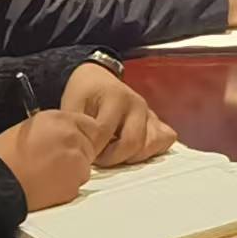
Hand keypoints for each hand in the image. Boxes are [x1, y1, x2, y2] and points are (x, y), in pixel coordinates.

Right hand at [0, 110, 96, 210]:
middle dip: (79, 154)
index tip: (73, 144)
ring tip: (47, 174)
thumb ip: (56, 127)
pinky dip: (67, 186)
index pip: (90, 124)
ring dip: (73, 171)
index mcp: (59, 119)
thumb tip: (70, 132)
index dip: (82, 136)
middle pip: (90, 145)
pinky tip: (47, 185)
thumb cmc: (5, 156)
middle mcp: (71, 136)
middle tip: (55, 162)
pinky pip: (77, 184)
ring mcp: (75, 160)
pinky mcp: (74, 182)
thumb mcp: (30, 127)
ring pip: (85, 166)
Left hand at [57, 62, 174, 168]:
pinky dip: (150, 151)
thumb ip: (78, 129)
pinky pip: (164, 140)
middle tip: (98, 157)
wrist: (96, 79)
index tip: (83, 152)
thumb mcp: (72, 106)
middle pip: (132, 143)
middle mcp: (138, 104)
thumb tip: (82, 155)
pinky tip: (132, 151)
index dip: (91, 149)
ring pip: (151, 145)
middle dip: (112, 158)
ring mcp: (150, 113)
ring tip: (114, 153)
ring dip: (131, 156)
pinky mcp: (157, 121)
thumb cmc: (84, 94)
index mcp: (116, 97)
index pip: (105, 133)